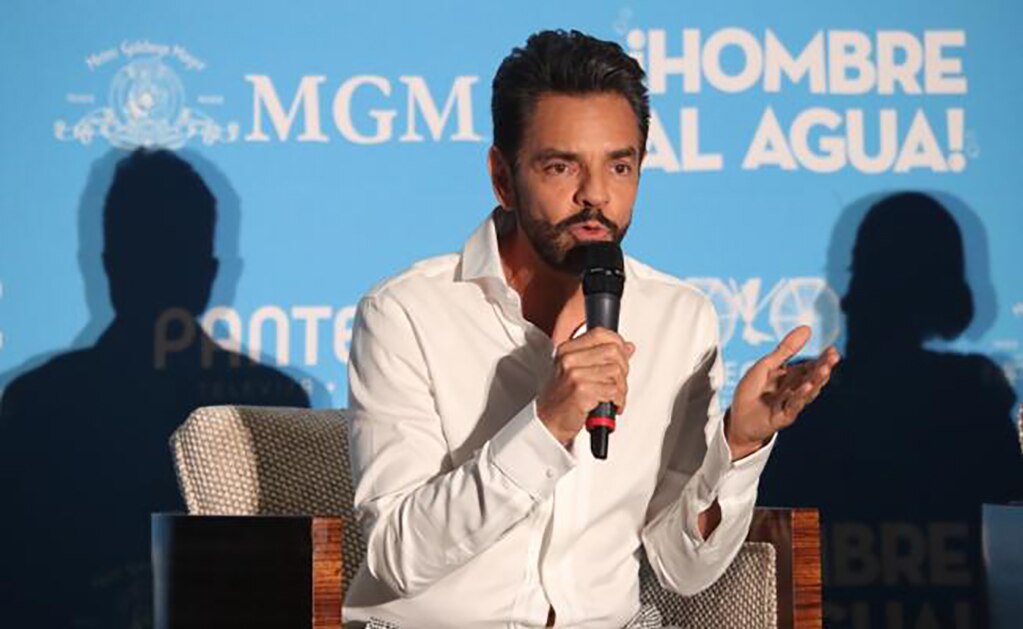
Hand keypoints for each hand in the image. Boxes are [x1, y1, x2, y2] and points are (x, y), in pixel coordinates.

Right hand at [537, 328, 634, 444]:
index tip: (624, 353)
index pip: (600, 333)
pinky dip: (618, 400)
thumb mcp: (577, 371)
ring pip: (616, 372)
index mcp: (567, 350)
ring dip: (621, 388)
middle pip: (613, 351)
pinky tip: (611, 405)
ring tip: (614, 396)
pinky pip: (613, 390)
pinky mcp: (582, 391)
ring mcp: (575, 374)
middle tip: (618, 381)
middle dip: (623, 368)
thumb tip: (627, 347)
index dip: (618, 342)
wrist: (549, 421)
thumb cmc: (563, 398)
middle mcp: (569, 359)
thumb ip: (601, 356)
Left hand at [726, 326, 839, 458]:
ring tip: (825, 370)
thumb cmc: (751, 391)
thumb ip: (786, 349)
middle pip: (812, 377)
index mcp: (792, 377)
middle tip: (834, 357)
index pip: (810, 366)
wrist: (738, 419)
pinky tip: (807, 386)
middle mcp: (795, 390)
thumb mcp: (767, 365)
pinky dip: (800, 396)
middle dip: (823, 367)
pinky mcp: (783, 416)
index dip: (822, 359)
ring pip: (806, 391)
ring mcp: (791, 404)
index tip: (833, 350)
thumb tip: (807, 328)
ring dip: (816, 381)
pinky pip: (794, 405)